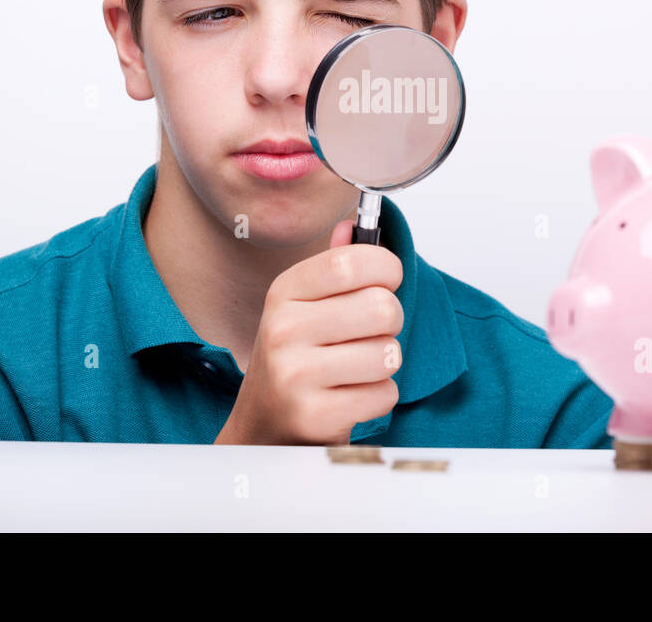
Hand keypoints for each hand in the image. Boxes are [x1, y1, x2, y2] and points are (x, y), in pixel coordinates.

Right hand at [215, 218, 403, 444]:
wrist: (262, 426)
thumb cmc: (293, 360)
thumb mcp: (302, 306)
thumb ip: (331, 266)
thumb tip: (352, 226)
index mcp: (284, 293)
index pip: (350, 262)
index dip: (386, 267)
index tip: (387, 278)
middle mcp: (284, 330)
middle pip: (381, 307)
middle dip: (390, 322)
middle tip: (371, 332)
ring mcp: (296, 375)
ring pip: (388, 353)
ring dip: (384, 362)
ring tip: (357, 367)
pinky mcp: (315, 415)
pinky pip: (384, 393)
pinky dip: (378, 396)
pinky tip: (351, 395)